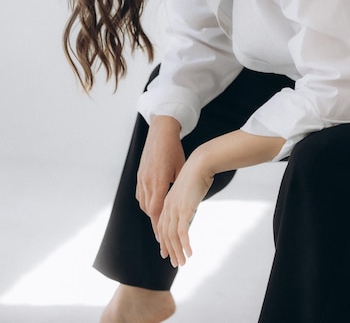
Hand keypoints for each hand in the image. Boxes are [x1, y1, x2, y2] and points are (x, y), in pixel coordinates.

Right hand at [136, 116, 184, 235]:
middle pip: (149, 210)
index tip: (163, 239)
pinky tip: (153, 206)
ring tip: (159, 225)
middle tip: (161, 239)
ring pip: (144, 203)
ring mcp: (141, 178)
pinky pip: (140, 194)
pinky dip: (146, 202)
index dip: (159, 226)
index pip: (156, 210)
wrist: (160, 132)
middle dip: (155, 225)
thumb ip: (180, 185)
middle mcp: (147, 181)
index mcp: (158, 181)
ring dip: (151, 214)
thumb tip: (187, 201)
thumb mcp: (181, 168)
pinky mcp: (140, 174)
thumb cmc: (174, 149)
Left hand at [156, 130, 285, 266]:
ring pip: (172, 236)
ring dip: (178, 251)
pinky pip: (182, 233)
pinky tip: (190, 254)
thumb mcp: (188, 187)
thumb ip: (186, 198)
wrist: (200, 162)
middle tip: (175, 263)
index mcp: (167, 200)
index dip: (163, 240)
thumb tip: (189, 206)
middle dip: (170, 250)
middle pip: (165, 234)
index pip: (162, 225)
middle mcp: (168, 206)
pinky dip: (185, 245)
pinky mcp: (184, 209)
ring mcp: (175, 208)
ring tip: (183, 262)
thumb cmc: (197, 172)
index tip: (166, 251)